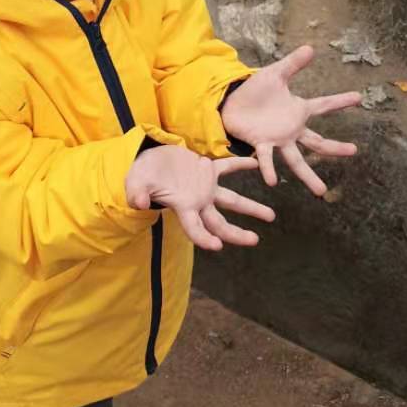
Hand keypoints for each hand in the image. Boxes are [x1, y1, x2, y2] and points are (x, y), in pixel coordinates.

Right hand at [126, 146, 271, 251]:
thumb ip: (138, 193)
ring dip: (251, 207)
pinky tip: (256, 163)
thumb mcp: (136, 183)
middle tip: (255, 241)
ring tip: (271, 216)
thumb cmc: (141, 176)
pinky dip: (241, 165)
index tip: (217, 247)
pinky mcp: (207, 169)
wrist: (146, 159)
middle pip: (220, 223)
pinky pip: (228, 168)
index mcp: (184, 207)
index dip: (204, 238)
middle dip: (237, 234)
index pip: (195, 228)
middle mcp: (198, 201)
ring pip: (231, 200)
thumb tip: (139, 203)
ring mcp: (205, 186)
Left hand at [220, 45, 360, 194]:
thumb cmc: (254, 91)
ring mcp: (277, 139)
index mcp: (297, 110)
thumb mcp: (275, 74)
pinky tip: (273, 181)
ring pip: (296, 160)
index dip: (341, 101)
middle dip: (335, 148)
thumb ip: (293, 63)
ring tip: (321, 191)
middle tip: (354, 151)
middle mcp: (291, 130)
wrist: (231, 103)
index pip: (324, 105)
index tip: (359, 97)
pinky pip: (267, 158)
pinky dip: (269, 169)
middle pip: (317, 142)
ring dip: (308, 176)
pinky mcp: (260, 144)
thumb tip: (311, 48)